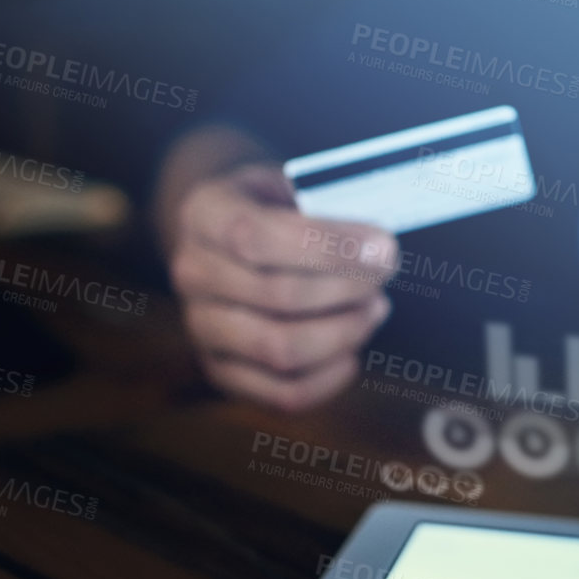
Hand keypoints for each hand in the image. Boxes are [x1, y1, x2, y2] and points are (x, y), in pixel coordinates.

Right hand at [166, 161, 397, 411]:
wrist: (225, 240)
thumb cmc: (273, 209)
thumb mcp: (288, 183)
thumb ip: (325, 208)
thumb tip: (377, 249)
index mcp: (204, 214)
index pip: (257, 237)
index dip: (329, 246)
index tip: (383, 247)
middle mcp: (192, 272)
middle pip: (279, 296)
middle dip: (349, 288)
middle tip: (385, 273)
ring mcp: (201, 326)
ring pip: (281, 349)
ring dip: (344, 332)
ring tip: (373, 309)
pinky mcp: (221, 370)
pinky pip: (282, 395)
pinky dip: (329, 380)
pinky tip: (351, 354)